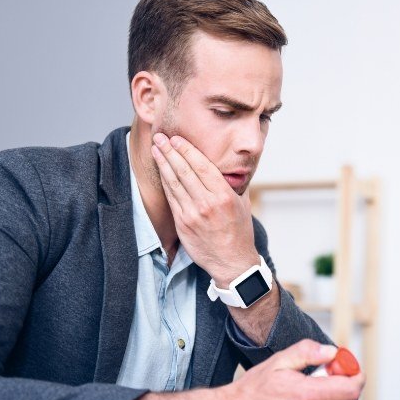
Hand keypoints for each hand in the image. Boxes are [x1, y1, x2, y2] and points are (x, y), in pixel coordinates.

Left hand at [151, 132, 257, 285]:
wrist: (233, 262)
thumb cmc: (239, 232)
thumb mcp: (242, 203)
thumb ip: (232, 184)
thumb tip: (227, 165)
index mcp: (224, 196)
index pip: (202, 166)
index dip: (187, 150)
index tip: (177, 138)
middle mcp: (207, 204)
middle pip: (184, 171)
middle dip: (170, 152)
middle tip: (161, 137)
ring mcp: (192, 214)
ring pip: (174, 183)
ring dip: (163, 164)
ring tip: (156, 149)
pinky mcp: (183, 224)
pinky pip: (171, 199)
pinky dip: (165, 182)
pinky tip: (161, 171)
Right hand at [216, 339, 364, 399]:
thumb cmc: (253, 392)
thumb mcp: (279, 362)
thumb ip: (307, 352)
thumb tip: (329, 351)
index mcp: (307, 396)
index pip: (351, 388)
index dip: (354, 373)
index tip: (345, 364)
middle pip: (348, 399)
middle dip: (344, 381)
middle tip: (328, 370)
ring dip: (334, 395)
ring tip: (312, 385)